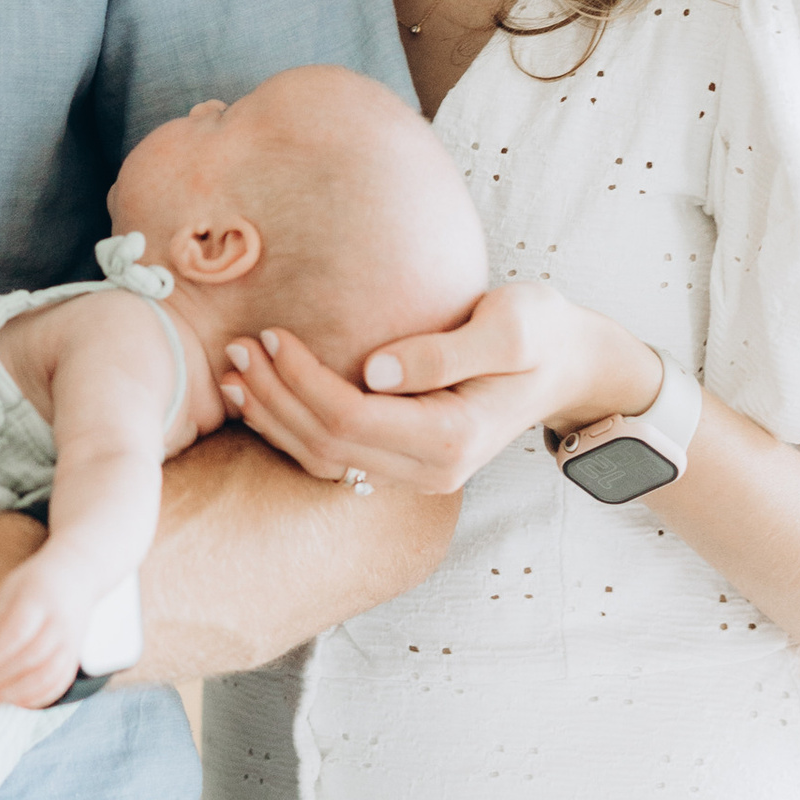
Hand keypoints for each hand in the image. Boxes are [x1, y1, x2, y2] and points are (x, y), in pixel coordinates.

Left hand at [0, 545, 97, 709]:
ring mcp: (71, 639)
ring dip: (21, 691)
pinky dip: (40, 697)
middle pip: (35, 655)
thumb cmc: (36, 582)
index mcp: (39, 598)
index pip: (19, 630)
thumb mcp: (12, 588)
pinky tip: (18, 701)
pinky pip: (61, 683)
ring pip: (50, 674)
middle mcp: (59, 620)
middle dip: (5, 675)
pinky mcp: (76, 654)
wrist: (79, 575)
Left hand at [219, 282, 662, 497]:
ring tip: (231, 371)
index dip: (302, 379)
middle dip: (275, 396)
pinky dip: (290, 427)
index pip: (351, 418)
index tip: (271, 333)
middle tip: (235, 345)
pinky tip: (259, 396)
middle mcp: (430, 470)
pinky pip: (334, 455)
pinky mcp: (404, 460)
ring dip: (273, 416)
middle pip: (328, 444)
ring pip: (323, 458)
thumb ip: (444, 351)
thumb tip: (375, 369)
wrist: (569, 363)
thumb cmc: (541, 332)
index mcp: (452, 438)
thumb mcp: (510, 327)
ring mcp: (417, 472)